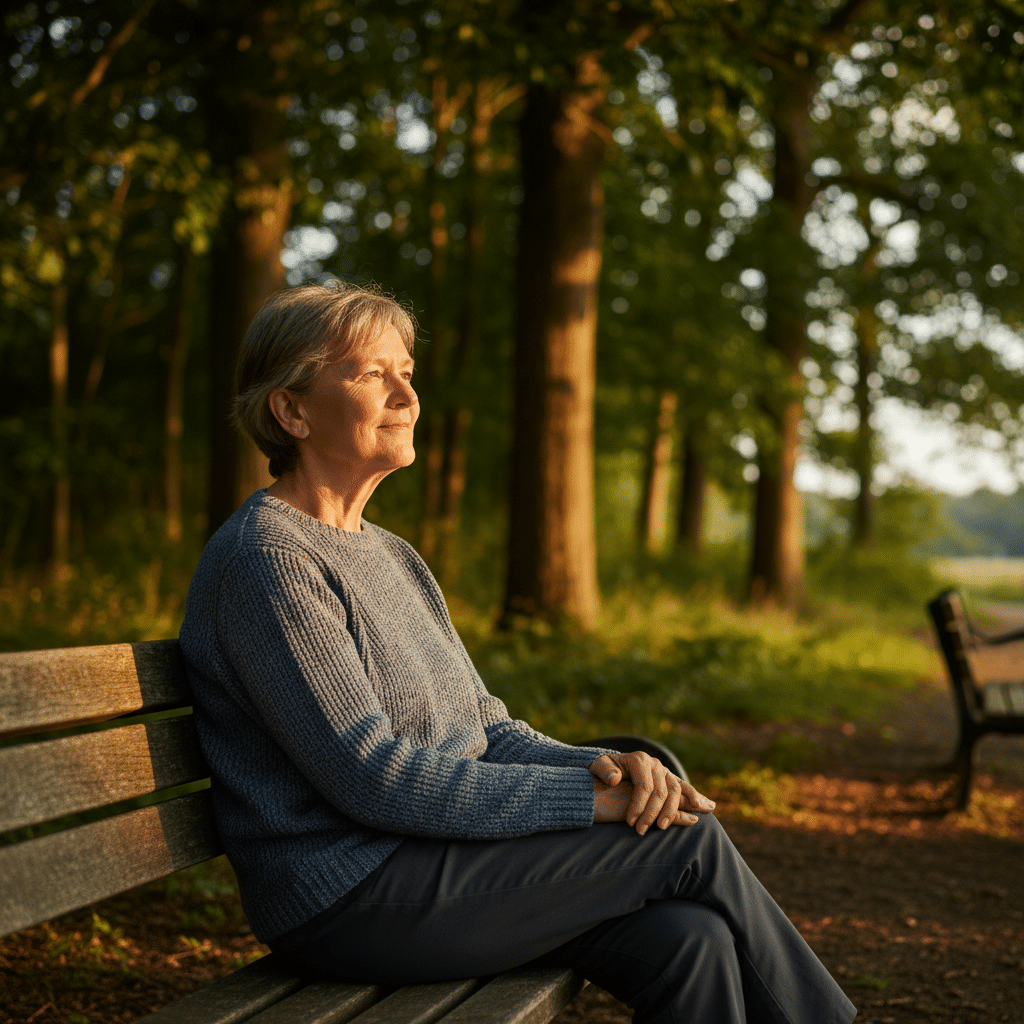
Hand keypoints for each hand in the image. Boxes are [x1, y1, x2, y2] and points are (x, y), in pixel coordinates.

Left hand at [590, 750, 715, 835]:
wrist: (610, 767)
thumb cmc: (603, 769)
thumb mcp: (598, 765)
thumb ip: (604, 769)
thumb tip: (615, 779)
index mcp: (639, 759)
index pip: (644, 786)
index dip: (638, 805)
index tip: (629, 822)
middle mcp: (655, 764)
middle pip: (661, 791)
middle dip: (651, 813)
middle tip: (640, 831)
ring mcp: (664, 772)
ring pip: (675, 791)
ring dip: (672, 811)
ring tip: (662, 826)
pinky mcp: (669, 780)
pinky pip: (684, 788)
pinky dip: (695, 797)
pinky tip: (705, 807)